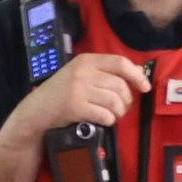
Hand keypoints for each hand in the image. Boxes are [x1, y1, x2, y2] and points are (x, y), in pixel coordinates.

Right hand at [10, 53, 147, 137]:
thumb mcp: (80, 74)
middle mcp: (83, 72)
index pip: (120, 63)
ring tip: (113, 115)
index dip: (137, 75)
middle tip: (121, 108)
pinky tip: (103, 121)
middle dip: (126, 100)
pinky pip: (105, 115)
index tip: (145, 87)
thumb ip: (104, 71)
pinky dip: (109, 121)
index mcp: (86, 60)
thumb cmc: (61, 92)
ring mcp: (79, 90)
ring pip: (115, 102)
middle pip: (120, 85)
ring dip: (118, 113)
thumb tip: (136, 72)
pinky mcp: (76, 108)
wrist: (37, 110)